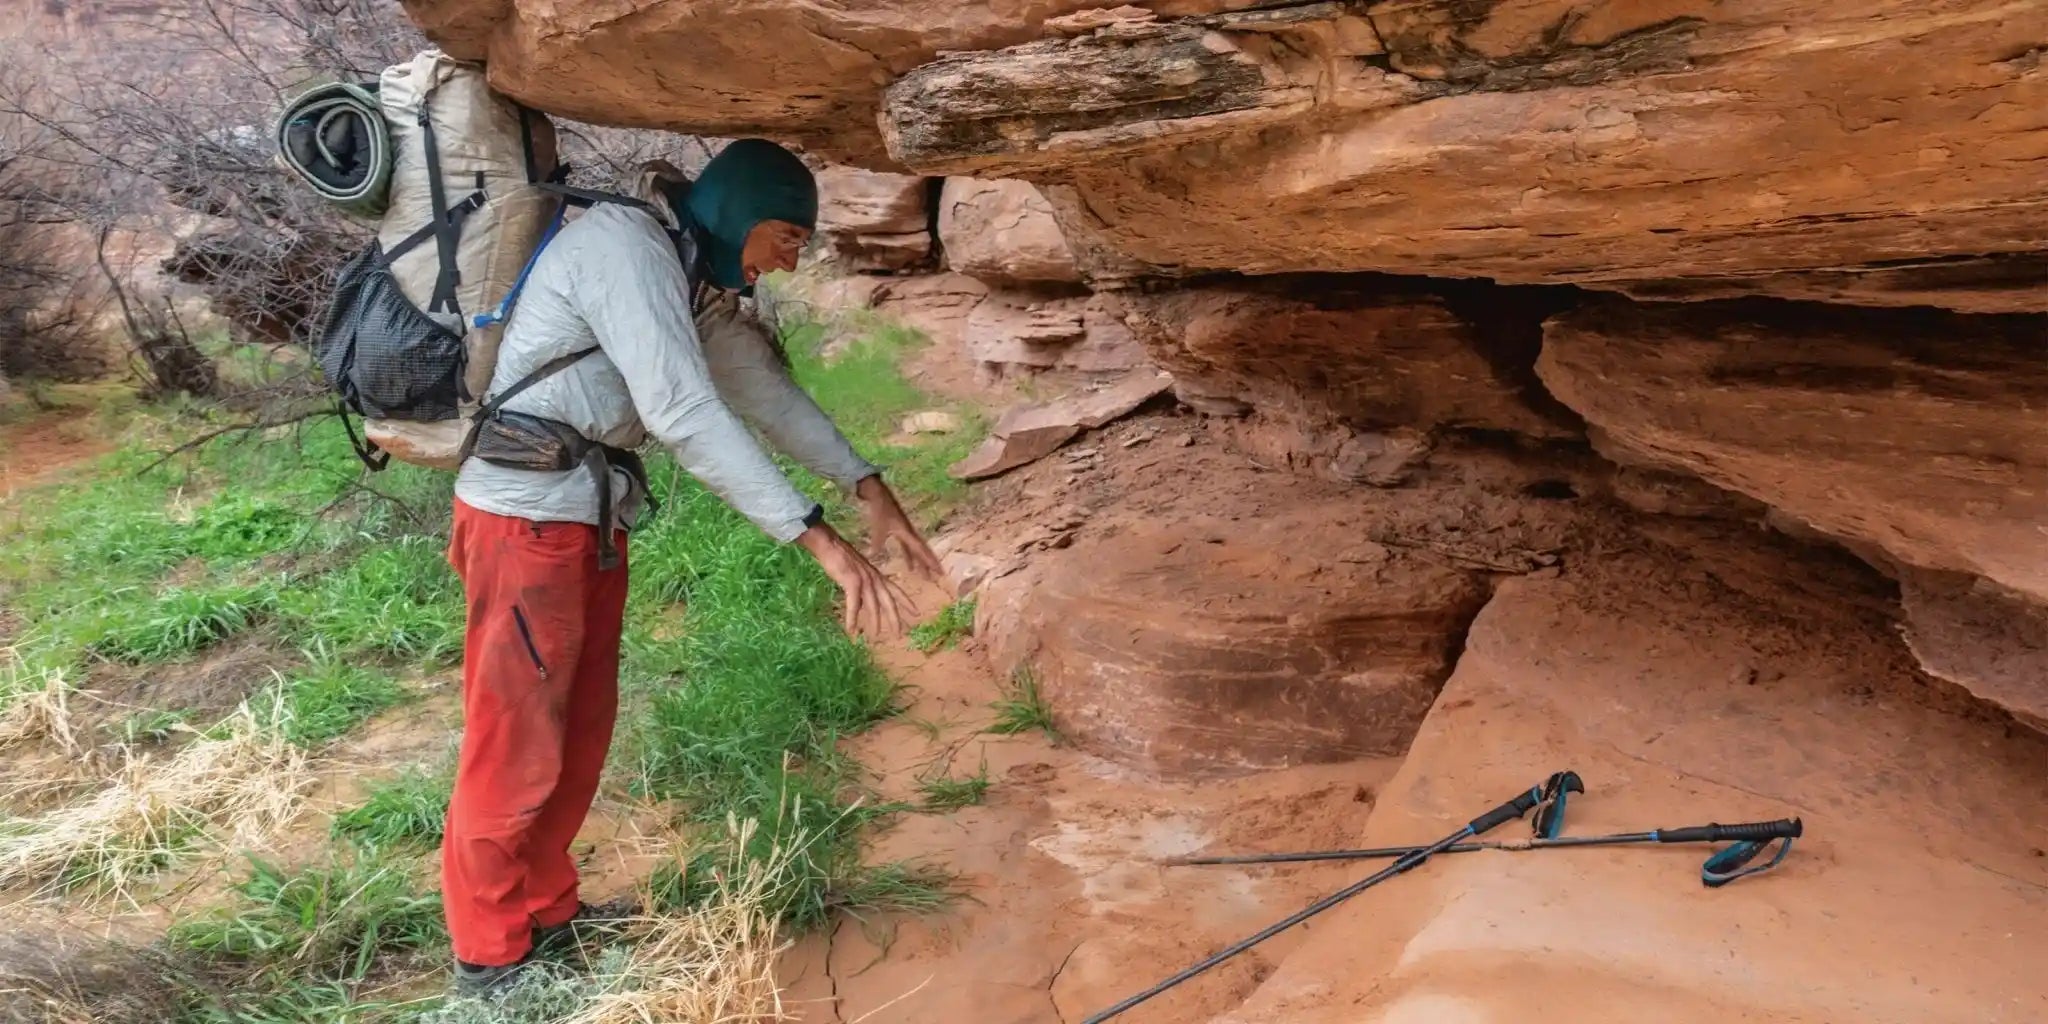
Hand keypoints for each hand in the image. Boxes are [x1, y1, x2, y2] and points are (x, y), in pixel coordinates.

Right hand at [795, 521, 918, 637]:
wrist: (830, 545)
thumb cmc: (841, 558)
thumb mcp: (857, 574)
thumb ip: (861, 590)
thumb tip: (860, 607)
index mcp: (877, 576)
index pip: (896, 591)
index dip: (907, 602)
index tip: (917, 613)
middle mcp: (874, 579)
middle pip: (888, 602)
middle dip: (895, 619)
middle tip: (899, 634)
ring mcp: (864, 581)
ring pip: (873, 606)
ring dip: (874, 622)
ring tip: (875, 636)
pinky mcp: (852, 583)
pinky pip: (853, 605)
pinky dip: (852, 618)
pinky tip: (852, 630)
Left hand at [854, 475, 944, 582]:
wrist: (878, 492)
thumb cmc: (879, 509)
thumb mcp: (879, 526)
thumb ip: (878, 542)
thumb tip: (874, 556)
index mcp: (907, 532)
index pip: (921, 550)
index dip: (930, 561)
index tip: (940, 571)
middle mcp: (909, 532)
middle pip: (923, 550)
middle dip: (930, 563)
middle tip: (938, 575)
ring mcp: (905, 530)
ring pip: (916, 549)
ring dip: (920, 561)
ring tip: (924, 574)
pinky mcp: (899, 529)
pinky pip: (907, 546)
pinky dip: (909, 556)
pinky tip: (909, 565)